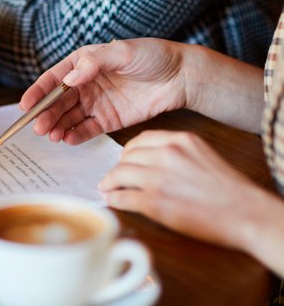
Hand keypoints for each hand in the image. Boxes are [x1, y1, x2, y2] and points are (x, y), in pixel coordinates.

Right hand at [20, 39, 187, 144]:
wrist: (181, 76)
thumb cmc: (152, 56)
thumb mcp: (122, 52)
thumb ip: (94, 63)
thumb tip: (69, 79)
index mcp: (83, 63)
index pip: (54, 78)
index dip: (38, 91)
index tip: (25, 105)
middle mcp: (85, 84)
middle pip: (58, 101)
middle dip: (45, 114)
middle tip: (38, 127)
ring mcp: (96, 103)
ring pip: (69, 117)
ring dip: (57, 126)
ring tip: (51, 136)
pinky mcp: (108, 120)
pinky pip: (87, 129)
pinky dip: (76, 135)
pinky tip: (67, 139)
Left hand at [99, 130, 271, 248]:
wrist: (245, 212)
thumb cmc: (228, 188)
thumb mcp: (202, 154)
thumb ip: (176, 152)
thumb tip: (150, 160)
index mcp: (179, 140)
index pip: (140, 140)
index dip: (128, 151)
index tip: (123, 159)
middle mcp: (166, 154)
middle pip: (127, 157)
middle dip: (117, 168)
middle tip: (113, 177)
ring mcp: (157, 178)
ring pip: (119, 175)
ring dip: (109, 183)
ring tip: (107, 189)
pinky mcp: (153, 202)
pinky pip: (122, 197)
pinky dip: (114, 200)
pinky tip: (112, 201)